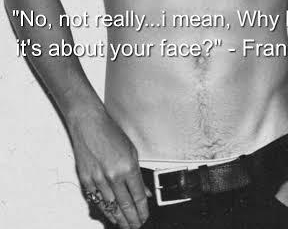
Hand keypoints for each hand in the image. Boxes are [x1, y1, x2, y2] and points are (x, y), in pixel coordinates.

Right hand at [68, 105, 150, 228]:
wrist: (88, 124)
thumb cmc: (109, 132)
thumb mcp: (131, 150)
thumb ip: (138, 173)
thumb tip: (144, 191)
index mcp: (127, 166)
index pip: (138, 196)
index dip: (142, 210)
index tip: (145, 217)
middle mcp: (113, 175)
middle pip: (125, 206)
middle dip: (132, 219)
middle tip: (136, 226)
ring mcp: (98, 179)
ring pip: (110, 207)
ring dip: (118, 218)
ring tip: (124, 225)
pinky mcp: (86, 180)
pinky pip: (96, 200)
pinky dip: (103, 210)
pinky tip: (109, 215)